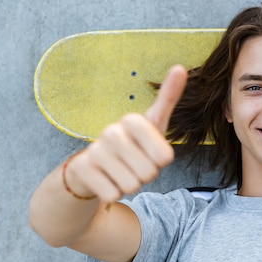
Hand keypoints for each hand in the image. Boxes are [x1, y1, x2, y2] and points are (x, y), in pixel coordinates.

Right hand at [65, 66, 187, 201]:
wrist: (93, 168)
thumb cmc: (133, 145)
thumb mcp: (154, 124)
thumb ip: (168, 98)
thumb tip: (180, 67)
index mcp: (133, 120)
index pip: (165, 157)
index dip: (161, 162)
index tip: (150, 152)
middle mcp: (111, 131)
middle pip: (149, 173)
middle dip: (146, 175)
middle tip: (133, 164)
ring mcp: (94, 150)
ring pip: (131, 185)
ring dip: (130, 185)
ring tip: (120, 171)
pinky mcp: (82, 169)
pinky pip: (113, 194)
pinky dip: (114, 193)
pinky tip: (106, 180)